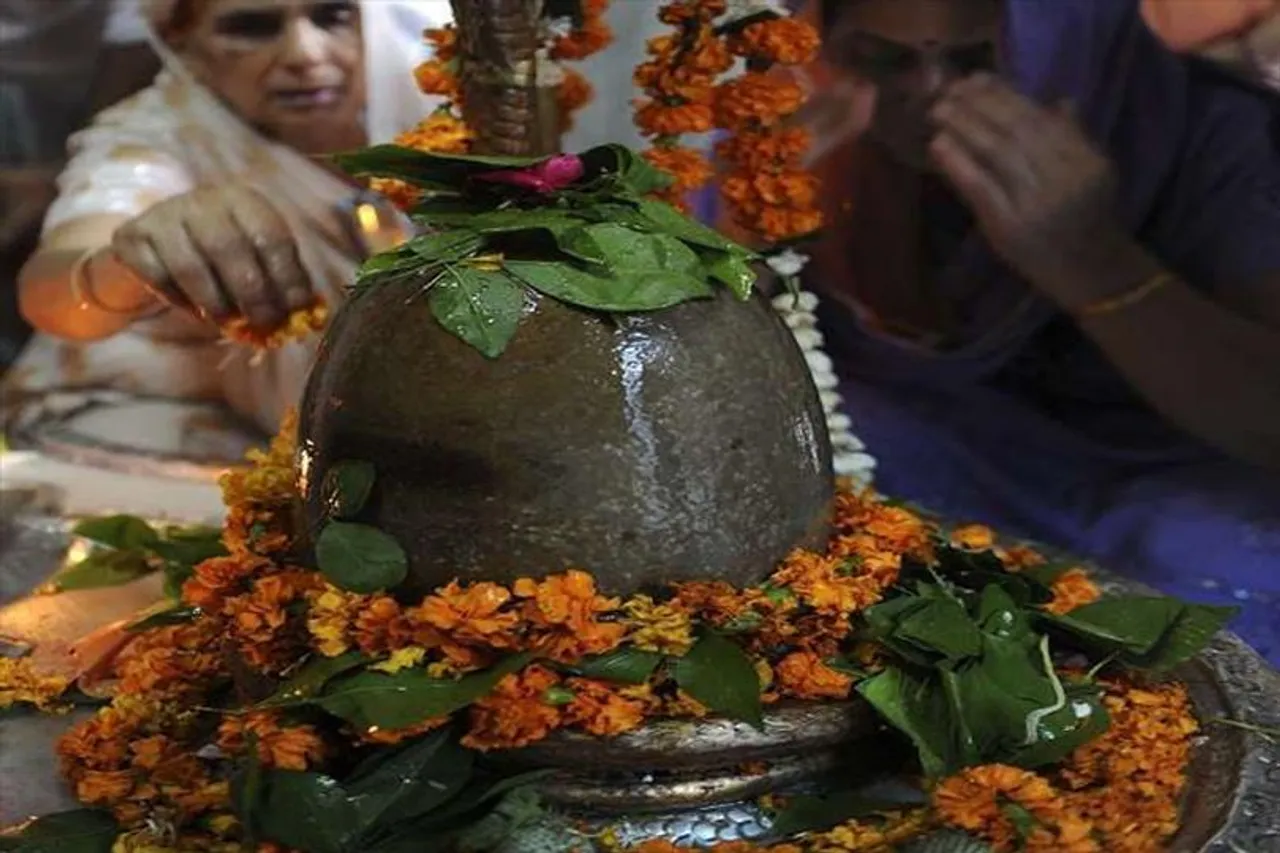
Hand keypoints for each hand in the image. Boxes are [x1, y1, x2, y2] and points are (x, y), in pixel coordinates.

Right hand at [111, 183, 314, 330]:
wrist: (157, 245)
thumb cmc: (220, 257)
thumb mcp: (255, 259)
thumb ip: (280, 282)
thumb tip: (312, 317)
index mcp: (244, 200)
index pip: (271, 236)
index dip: (287, 277)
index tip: (296, 310)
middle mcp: (203, 200)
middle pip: (231, 249)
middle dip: (252, 294)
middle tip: (264, 324)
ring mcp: (164, 215)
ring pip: (191, 267)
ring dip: (215, 303)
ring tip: (230, 323)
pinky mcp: (132, 237)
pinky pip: (157, 277)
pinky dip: (179, 301)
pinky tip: (194, 310)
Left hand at [929, 74, 1132, 307]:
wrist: (1093, 273)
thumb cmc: (1089, 221)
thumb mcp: (1094, 175)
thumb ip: (1075, 138)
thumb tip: (1057, 100)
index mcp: (1086, 160)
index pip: (1040, 118)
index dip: (1005, 94)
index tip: (978, 78)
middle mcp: (1065, 177)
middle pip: (1016, 130)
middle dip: (979, 105)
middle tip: (949, 90)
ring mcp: (1037, 203)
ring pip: (997, 153)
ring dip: (963, 127)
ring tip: (938, 111)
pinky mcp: (1010, 227)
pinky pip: (980, 187)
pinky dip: (957, 163)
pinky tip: (938, 145)